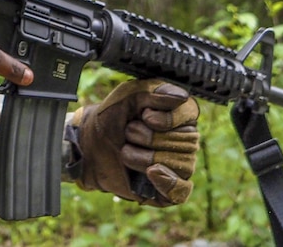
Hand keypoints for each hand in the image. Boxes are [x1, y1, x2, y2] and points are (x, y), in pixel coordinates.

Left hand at [69, 79, 198, 205]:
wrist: (91, 142)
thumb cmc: (113, 115)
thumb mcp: (128, 94)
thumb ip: (155, 91)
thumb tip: (182, 97)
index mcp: (180, 114)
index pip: (190, 115)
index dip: (167, 118)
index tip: (145, 116)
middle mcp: (186, 140)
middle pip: (184, 142)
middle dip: (148, 137)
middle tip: (128, 133)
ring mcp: (180, 165)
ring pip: (180, 164)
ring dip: (144, 157)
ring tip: (127, 151)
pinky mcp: (169, 188)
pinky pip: (181, 191)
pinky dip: (167, 182)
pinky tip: (151, 173)